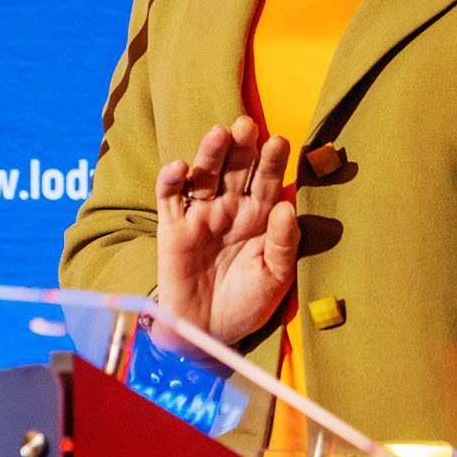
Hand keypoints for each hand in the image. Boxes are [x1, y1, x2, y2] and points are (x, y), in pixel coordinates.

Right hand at [154, 115, 299, 347]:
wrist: (211, 332)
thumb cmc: (248, 301)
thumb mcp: (275, 277)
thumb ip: (282, 243)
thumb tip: (286, 206)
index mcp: (259, 215)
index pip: (267, 179)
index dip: (272, 160)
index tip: (279, 141)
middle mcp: (229, 208)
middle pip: (235, 168)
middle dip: (241, 146)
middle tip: (247, 124)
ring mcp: (200, 215)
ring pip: (203, 176)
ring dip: (209, 153)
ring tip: (219, 134)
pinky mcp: (173, 228)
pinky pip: (170, 199)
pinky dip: (171, 181)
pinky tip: (179, 167)